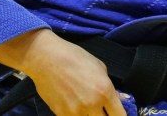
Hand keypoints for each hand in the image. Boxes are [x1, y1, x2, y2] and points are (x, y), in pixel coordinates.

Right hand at [0, 29, 126, 115]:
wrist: (46, 58)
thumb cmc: (73, 57)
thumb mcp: (98, 66)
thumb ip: (110, 85)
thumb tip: (120, 99)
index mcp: (104, 90)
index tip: (116, 113)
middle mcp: (92, 104)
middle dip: (104, 115)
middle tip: (101, 109)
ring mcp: (76, 112)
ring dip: (90, 115)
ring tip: (86, 105)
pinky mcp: (62, 114)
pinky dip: (76, 114)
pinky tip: (74, 105)